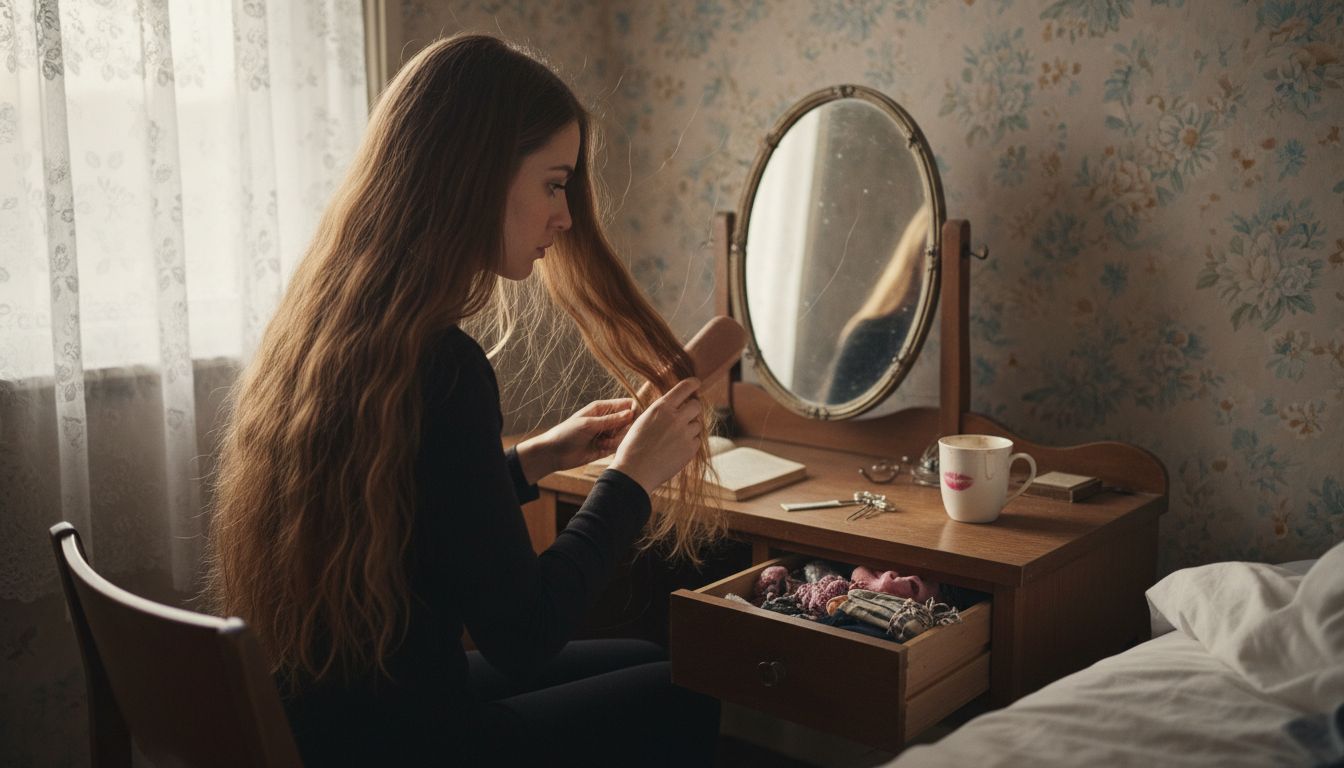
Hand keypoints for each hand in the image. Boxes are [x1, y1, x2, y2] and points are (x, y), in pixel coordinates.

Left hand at [517, 398, 636, 482]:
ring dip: (617, 439)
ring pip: (625, 435)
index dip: (634, 410)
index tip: (634, 418)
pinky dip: (612, 447)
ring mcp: (606, 434)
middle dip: (625, 428)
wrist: (554, 453)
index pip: (626, 404)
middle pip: (629, 421)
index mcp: (602, 408)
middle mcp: (606, 420)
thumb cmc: (566, 433)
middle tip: (614, 432)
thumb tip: (632, 413)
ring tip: (602, 442)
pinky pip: (618, 446)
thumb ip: (611, 420)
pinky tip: (600, 448)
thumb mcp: (588, 424)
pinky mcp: (606, 448)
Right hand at [609, 378, 702, 494]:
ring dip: (690, 427)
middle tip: (686, 414)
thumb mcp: (643, 420)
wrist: (635, 472)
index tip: (697, 383)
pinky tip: (676, 449)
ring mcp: (685, 434)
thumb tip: (673, 405)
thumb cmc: (633, 447)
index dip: (693, 384)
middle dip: (693, 408)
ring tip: (674, 438)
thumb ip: (660, 411)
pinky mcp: (690, 449)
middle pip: (697, 405)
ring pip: (698, 424)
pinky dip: (690, 443)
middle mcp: (676, 418)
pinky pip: (696, 440)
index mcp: (661, 407)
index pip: (685, 387)